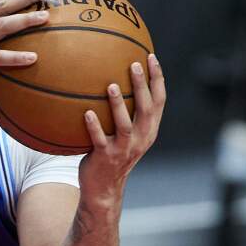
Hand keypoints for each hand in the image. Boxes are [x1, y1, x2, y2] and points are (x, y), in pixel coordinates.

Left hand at [79, 55, 166, 206]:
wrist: (103, 188)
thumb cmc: (112, 155)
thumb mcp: (125, 135)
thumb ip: (126, 113)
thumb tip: (113, 80)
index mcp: (149, 131)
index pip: (159, 101)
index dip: (158, 79)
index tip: (152, 57)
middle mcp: (141, 139)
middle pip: (146, 109)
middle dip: (142, 86)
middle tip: (135, 64)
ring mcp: (124, 149)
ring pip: (125, 125)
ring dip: (118, 105)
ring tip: (112, 86)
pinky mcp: (105, 157)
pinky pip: (99, 140)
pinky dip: (94, 127)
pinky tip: (86, 113)